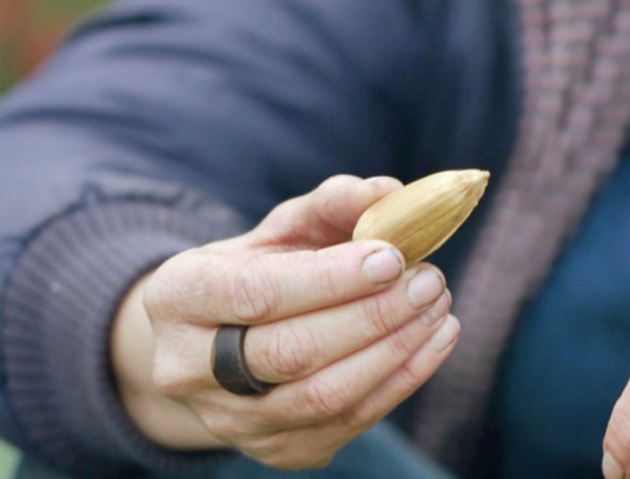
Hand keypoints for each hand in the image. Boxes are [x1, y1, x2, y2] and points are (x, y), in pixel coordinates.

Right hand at [111, 175, 459, 468]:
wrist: (220, 344)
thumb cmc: (258, 272)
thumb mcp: (283, 228)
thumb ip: (332, 205)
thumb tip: (391, 193)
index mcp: (179, 298)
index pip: (257, 294)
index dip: (331, 279)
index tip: (393, 257)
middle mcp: (189, 370)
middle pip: (293, 352)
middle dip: (373, 316)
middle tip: (428, 280)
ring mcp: (233, 421)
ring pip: (325, 397)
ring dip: (397, 351)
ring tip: (438, 306)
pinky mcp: (278, 450)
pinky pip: (350, 423)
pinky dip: (403, 380)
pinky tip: (434, 340)